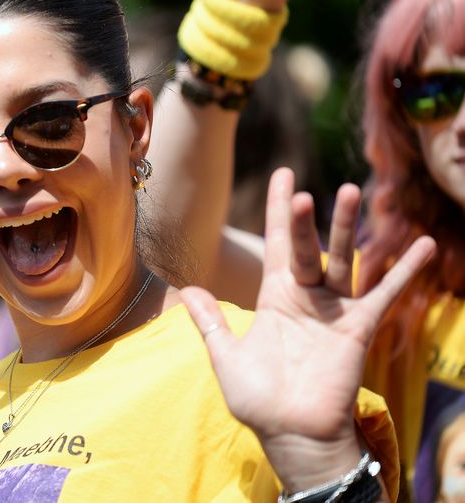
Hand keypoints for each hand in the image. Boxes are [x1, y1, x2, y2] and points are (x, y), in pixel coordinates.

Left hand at [180, 168, 434, 490]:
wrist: (291, 435)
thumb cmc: (259, 400)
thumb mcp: (226, 356)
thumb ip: (210, 322)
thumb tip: (185, 291)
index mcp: (276, 298)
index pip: (279, 243)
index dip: (279, 210)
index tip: (284, 173)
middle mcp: (307, 298)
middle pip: (308, 247)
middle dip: (305, 219)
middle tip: (302, 191)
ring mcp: (335, 312)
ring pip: (343, 260)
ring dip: (348, 229)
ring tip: (352, 192)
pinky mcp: (359, 330)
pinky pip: (384, 296)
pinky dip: (404, 272)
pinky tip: (424, 246)